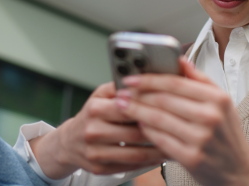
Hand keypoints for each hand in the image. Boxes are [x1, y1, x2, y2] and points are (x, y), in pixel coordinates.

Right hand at [30, 82, 165, 178]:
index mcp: (95, 109)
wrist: (69, 142)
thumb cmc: (91, 115)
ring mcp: (96, 152)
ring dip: (159, 151)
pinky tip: (161, 155)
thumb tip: (145, 79)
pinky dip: (149, 162)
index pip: (130, 109)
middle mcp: (93, 131)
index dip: (153, 109)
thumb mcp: (101, 94)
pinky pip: (131, 166)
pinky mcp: (100, 168)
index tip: (171, 111)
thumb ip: (121, 86)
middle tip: (179, 131)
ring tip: (176, 145)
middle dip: (160, 132)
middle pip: (136, 133)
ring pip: (136, 153)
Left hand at [115, 58, 248, 185]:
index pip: (176, 82)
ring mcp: (200, 138)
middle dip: (137, 95)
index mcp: (217, 98)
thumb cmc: (228, 134)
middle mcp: (210, 116)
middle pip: (164, 100)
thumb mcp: (222, 102)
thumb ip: (200, 80)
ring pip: (158, 119)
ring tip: (123, 106)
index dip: (150, 79)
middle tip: (122, 92)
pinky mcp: (191, 157)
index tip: (132, 77)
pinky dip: (146, 130)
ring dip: (136, 111)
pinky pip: (160, 139)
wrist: (239, 170)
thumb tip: (181, 60)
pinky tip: (138, 124)